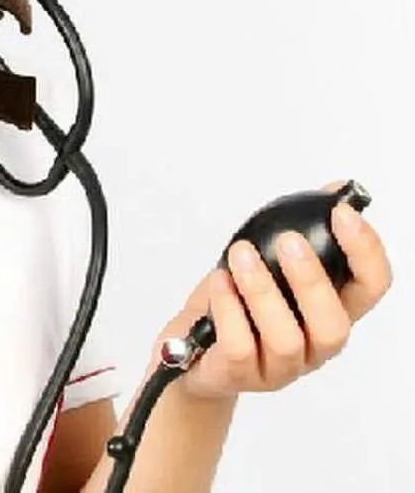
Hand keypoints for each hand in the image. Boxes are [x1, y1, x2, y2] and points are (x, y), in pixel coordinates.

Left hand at [154, 181, 392, 401]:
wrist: (192, 355)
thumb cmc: (235, 304)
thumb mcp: (268, 263)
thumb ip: (302, 231)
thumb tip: (337, 190)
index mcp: (328, 311)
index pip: (371, 288)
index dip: (366, 251)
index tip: (342, 213)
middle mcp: (312, 345)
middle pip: (334, 325)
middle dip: (312, 279)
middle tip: (287, 240)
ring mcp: (276, 365)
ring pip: (285, 338)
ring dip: (261, 290)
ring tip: (240, 254)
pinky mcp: (238, 374)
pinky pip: (239, 346)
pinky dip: (228, 308)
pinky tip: (219, 281)